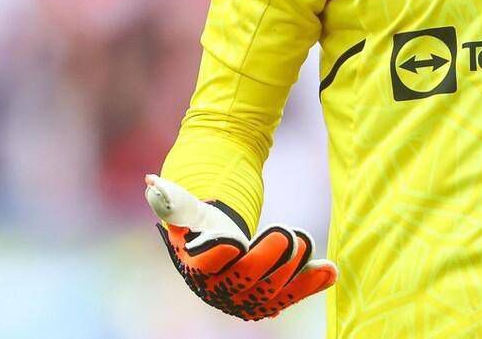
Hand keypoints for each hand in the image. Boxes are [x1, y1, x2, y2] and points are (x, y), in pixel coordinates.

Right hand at [144, 174, 336, 319]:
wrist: (220, 242)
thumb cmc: (202, 221)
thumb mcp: (188, 206)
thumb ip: (173, 197)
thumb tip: (150, 183)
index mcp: (195, 266)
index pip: (205, 266)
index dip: (219, 256)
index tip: (233, 242)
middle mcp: (219, 290)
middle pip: (244, 279)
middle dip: (266, 259)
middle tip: (284, 234)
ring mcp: (247, 298)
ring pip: (272, 290)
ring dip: (293, 269)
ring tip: (305, 241)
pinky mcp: (272, 296)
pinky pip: (292, 293)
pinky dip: (312, 283)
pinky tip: (331, 270)